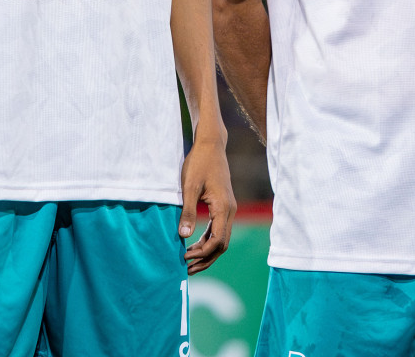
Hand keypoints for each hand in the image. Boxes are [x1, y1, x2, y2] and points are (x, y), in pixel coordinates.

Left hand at [179, 129, 235, 273]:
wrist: (210, 145)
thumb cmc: (199, 163)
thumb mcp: (189, 187)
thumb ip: (188, 212)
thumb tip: (184, 236)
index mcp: (224, 208)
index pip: (217, 241)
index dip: (202, 253)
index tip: (184, 257)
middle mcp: (230, 211)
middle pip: (222, 244)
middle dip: (206, 258)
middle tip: (187, 269)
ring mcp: (229, 209)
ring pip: (222, 238)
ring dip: (207, 252)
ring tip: (190, 262)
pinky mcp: (224, 206)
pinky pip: (219, 229)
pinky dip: (208, 240)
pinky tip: (195, 245)